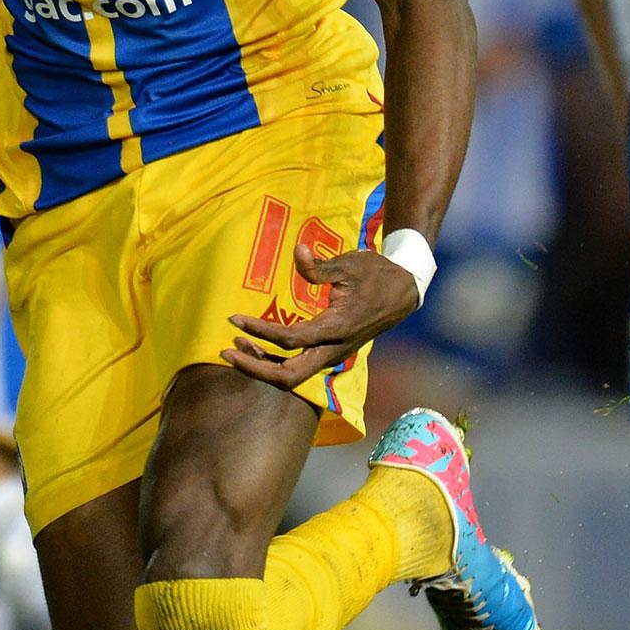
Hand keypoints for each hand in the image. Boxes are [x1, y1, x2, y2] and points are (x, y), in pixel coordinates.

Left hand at [223, 242, 419, 389]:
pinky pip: (299, 367)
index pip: (290, 339)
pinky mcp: (331, 352)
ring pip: (293, 377)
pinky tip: (258, 347)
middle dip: (255, 369)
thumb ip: (319, 266)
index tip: (234, 319)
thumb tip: (297, 252)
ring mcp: (333, 355)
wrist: (404, 292)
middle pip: (288, 377)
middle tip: (226, 351)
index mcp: (336, 328)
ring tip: (235, 348)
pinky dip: (276, 361)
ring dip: (262, 367)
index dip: (259, 331)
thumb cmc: (376, 274)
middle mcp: (333, 350)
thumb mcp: (350, 264)